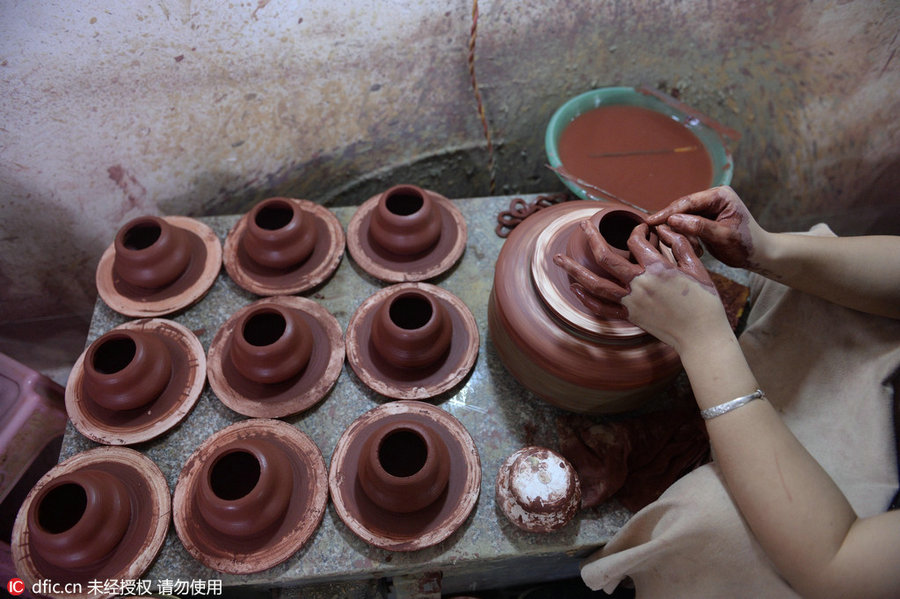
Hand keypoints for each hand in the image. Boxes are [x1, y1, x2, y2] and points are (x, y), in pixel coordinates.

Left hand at [554, 222, 727, 352]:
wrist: (702, 336)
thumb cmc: (704, 301)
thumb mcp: (697, 267)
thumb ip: (680, 245)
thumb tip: (666, 228)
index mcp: (657, 268)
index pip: (636, 241)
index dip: (637, 231)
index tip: (641, 231)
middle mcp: (639, 284)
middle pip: (606, 258)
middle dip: (591, 238)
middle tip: (581, 225)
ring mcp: (632, 302)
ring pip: (595, 284)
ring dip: (574, 270)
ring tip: (558, 259)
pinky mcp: (630, 317)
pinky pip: (602, 308)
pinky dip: (586, 299)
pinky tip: (575, 289)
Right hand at [647, 186, 767, 269]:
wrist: (759, 255)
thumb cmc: (746, 245)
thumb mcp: (723, 237)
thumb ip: (698, 227)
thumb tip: (672, 220)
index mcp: (720, 195)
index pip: (688, 202)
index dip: (667, 212)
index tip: (650, 222)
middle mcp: (713, 198)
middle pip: (682, 208)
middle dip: (673, 224)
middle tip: (662, 238)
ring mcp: (708, 208)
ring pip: (683, 218)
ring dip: (682, 233)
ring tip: (694, 248)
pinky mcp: (705, 219)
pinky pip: (687, 225)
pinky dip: (686, 237)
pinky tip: (694, 248)